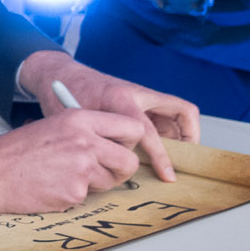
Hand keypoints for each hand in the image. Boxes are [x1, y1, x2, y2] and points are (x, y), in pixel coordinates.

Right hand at [0, 108, 149, 213]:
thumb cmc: (15, 150)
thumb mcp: (52, 125)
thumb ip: (84, 131)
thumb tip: (112, 143)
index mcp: (80, 119)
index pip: (131, 128)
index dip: (129, 142)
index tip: (121, 148)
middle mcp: (86, 142)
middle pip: (129, 161)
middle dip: (120, 170)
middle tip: (106, 171)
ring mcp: (81, 168)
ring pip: (110, 182)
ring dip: (94, 184)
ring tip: (65, 177)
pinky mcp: (74, 192)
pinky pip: (86, 197)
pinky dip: (72, 195)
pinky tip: (51, 187)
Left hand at [20, 50, 199, 180]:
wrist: (60, 75)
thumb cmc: (63, 96)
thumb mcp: (76, 122)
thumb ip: (99, 142)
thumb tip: (121, 167)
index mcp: (121, 97)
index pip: (149, 131)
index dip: (160, 157)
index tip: (167, 175)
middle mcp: (138, 94)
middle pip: (181, 112)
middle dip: (189, 138)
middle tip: (185, 165)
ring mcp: (142, 97)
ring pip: (176, 116)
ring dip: (179, 138)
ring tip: (173, 162)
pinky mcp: (141, 102)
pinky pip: (163, 118)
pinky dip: (166, 136)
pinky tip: (156, 154)